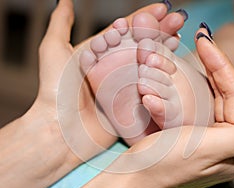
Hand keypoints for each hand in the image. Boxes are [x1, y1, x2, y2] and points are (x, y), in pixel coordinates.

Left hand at [32, 0, 172, 160]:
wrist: (61, 129)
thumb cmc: (56, 90)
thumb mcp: (54, 50)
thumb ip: (61, 23)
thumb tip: (66, 0)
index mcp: (98, 52)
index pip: (125, 29)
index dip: (143, 18)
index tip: (162, 9)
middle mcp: (112, 66)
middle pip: (139, 42)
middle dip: (159, 29)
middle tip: (177, 20)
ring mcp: (123, 83)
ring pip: (147, 60)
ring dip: (164, 46)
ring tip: (179, 35)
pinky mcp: (130, 100)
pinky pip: (150, 82)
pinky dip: (162, 70)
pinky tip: (173, 59)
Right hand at [67, 28, 233, 187]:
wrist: (134, 179)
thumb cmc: (164, 166)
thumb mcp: (205, 149)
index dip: (221, 65)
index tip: (205, 40)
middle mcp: (227, 142)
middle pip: (224, 94)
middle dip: (212, 66)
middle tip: (201, 39)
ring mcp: (209, 137)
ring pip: (209, 97)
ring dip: (197, 75)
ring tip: (193, 53)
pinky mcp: (191, 135)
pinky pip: (193, 105)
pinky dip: (183, 90)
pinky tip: (176, 76)